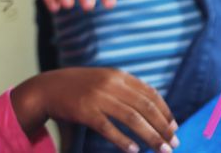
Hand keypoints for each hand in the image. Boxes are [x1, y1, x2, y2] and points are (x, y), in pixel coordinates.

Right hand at [12, 68, 177, 152]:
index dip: (166, 112)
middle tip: (174, 143)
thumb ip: (125, 87)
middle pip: (146, 108)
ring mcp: (97, 97)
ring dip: (151, 137)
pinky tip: (133, 150)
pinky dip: (123, 140)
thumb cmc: (78, 86)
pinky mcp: (85, 111)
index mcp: (117, 75)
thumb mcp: (103, 79)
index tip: (174, 126)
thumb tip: (153, 100)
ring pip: (132, 119)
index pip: (150, 94)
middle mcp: (110, 84)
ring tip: (162, 150)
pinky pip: (109, 128)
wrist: (46, 88)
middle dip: (163, 127)